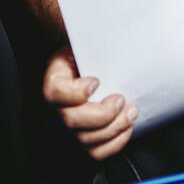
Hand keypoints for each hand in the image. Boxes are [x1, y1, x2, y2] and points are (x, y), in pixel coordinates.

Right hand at [42, 44, 137, 159]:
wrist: (89, 68)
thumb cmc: (89, 57)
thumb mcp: (86, 45)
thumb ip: (94, 45)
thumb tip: (114, 30)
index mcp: (53, 81)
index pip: (55, 93)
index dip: (77, 92)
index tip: (96, 80)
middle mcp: (54, 108)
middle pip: (72, 120)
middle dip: (103, 114)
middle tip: (121, 100)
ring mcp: (67, 128)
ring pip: (86, 140)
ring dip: (114, 128)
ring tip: (130, 112)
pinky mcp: (82, 141)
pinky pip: (97, 153)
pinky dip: (115, 142)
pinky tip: (126, 126)